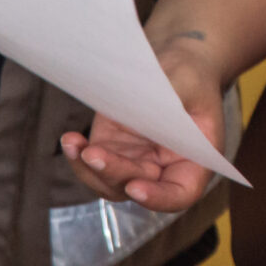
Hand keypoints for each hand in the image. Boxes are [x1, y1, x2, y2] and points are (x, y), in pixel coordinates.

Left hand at [60, 42, 225, 211]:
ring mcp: (134, 161)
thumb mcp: (191, 84)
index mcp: (195, 162)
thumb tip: (151, 112)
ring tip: (74, 145)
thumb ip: (175, 102)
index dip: (158, 198)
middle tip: (94, 155)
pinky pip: (93, 163)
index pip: (180, 194)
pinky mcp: (112, 148)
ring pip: (109, 182)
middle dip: (113, 173)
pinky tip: (71, 140)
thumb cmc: (192, 77)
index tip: (134, 188)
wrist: (174, 67)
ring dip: (89, 169)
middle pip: (136, 187)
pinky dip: (78, 155)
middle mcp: (163, 170)